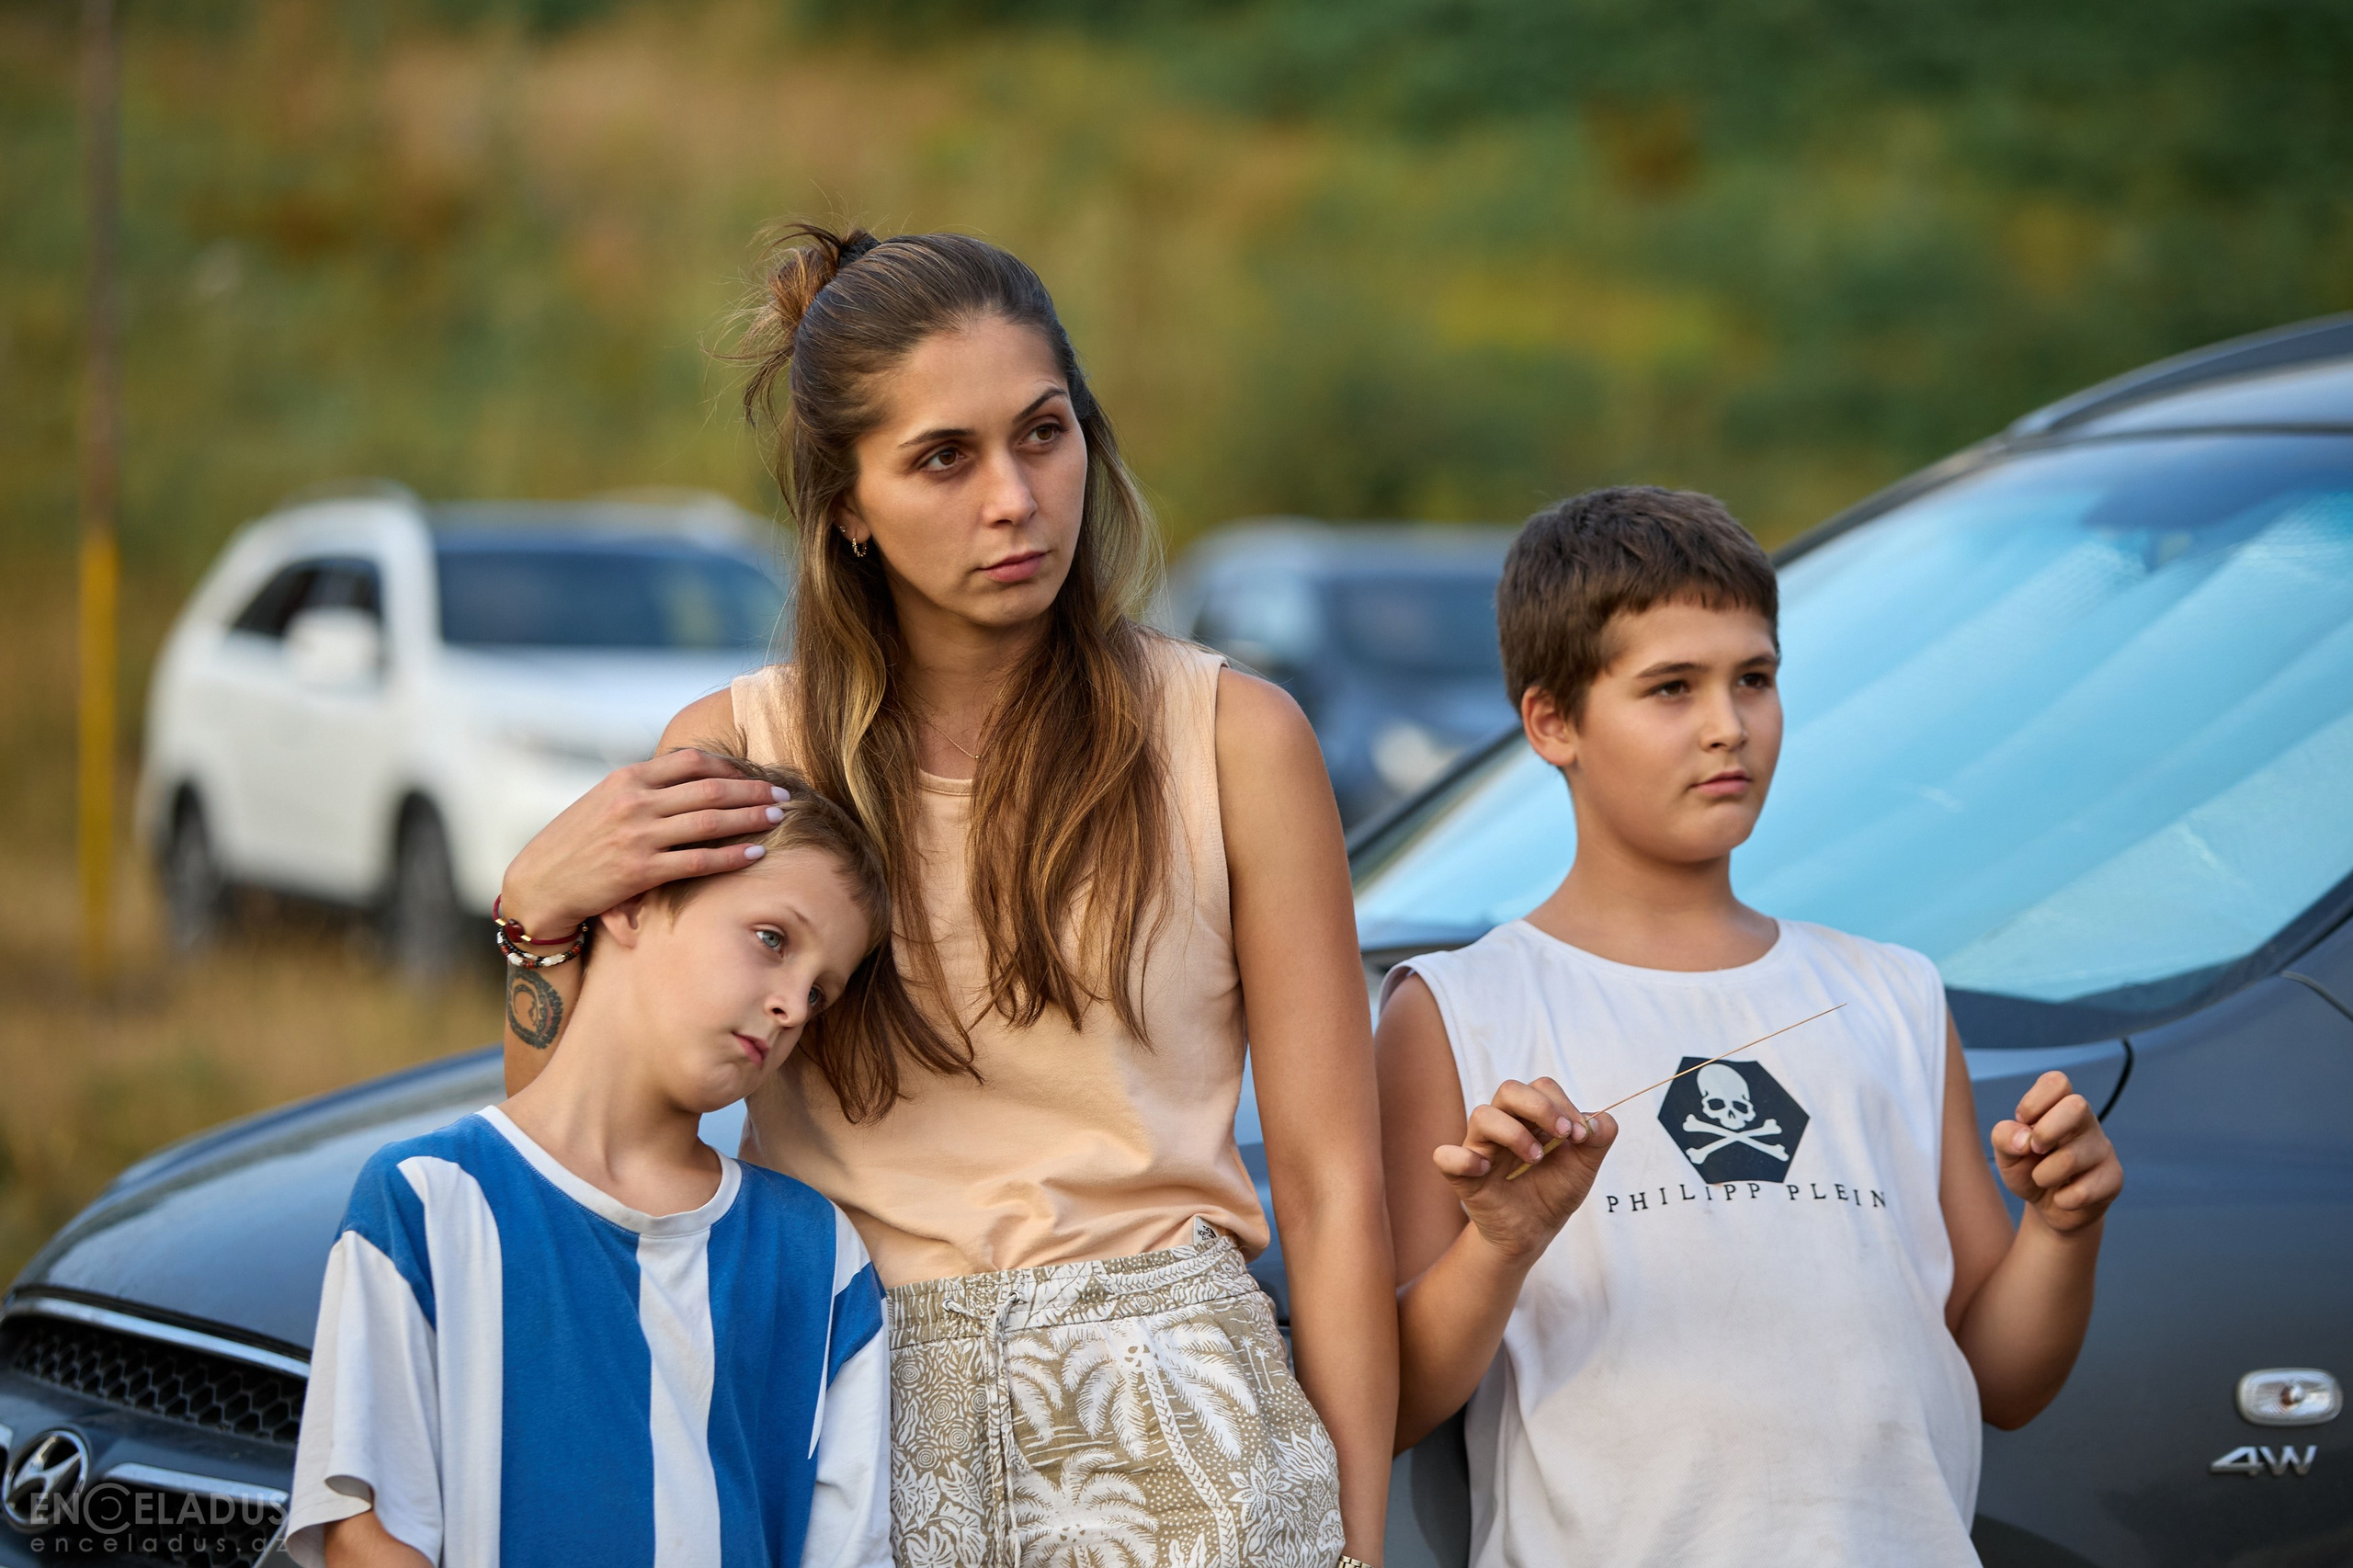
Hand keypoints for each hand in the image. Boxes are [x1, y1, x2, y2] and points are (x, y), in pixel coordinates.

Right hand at [499, 748, 786, 932]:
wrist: (538, 883)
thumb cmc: (574, 843)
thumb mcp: (603, 801)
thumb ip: (642, 789)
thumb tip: (686, 781)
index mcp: (627, 778)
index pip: (691, 761)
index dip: (730, 766)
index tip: (753, 774)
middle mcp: (635, 801)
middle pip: (709, 788)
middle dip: (752, 790)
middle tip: (782, 793)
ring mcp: (638, 835)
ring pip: (710, 821)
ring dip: (750, 818)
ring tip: (779, 817)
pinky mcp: (640, 870)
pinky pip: (699, 860)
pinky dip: (733, 855)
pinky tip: (757, 852)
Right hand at [1432, 1078, 1616, 1262]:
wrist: (1533, 1232)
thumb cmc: (1553, 1191)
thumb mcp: (1584, 1167)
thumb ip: (1598, 1139)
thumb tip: (1598, 1122)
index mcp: (1530, 1116)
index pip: (1541, 1087)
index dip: (1563, 1104)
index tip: (1580, 1135)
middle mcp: (1503, 1123)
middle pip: (1510, 1090)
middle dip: (1541, 1107)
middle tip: (1563, 1135)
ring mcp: (1480, 1147)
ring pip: (1482, 1116)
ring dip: (1514, 1133)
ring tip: (1535, 1159)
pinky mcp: (1463, 1175)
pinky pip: (1446, 1157)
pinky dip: (1463, 1159)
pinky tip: (1486, 1169)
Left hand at [1991, 1071, 2121, 1235]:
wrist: (2049, 1208)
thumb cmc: (2028, 1169)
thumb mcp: (2005, 1153)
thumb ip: (2004, 1137)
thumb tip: (2024, 1139)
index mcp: (2059, 1106)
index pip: (2057, 1082)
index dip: (2033, 1102)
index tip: (2023, 1122)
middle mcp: (2086, 1122)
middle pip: (2077, 1105)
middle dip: (2046, 1132)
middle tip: (2035, 1150)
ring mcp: (2103, 1149)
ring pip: (2071, 1157)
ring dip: (2044, 1175)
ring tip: (2042, 1179)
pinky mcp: (2114, 1177)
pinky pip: (2084, 1191)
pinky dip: (2062, 1199)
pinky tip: (2064, 1197)